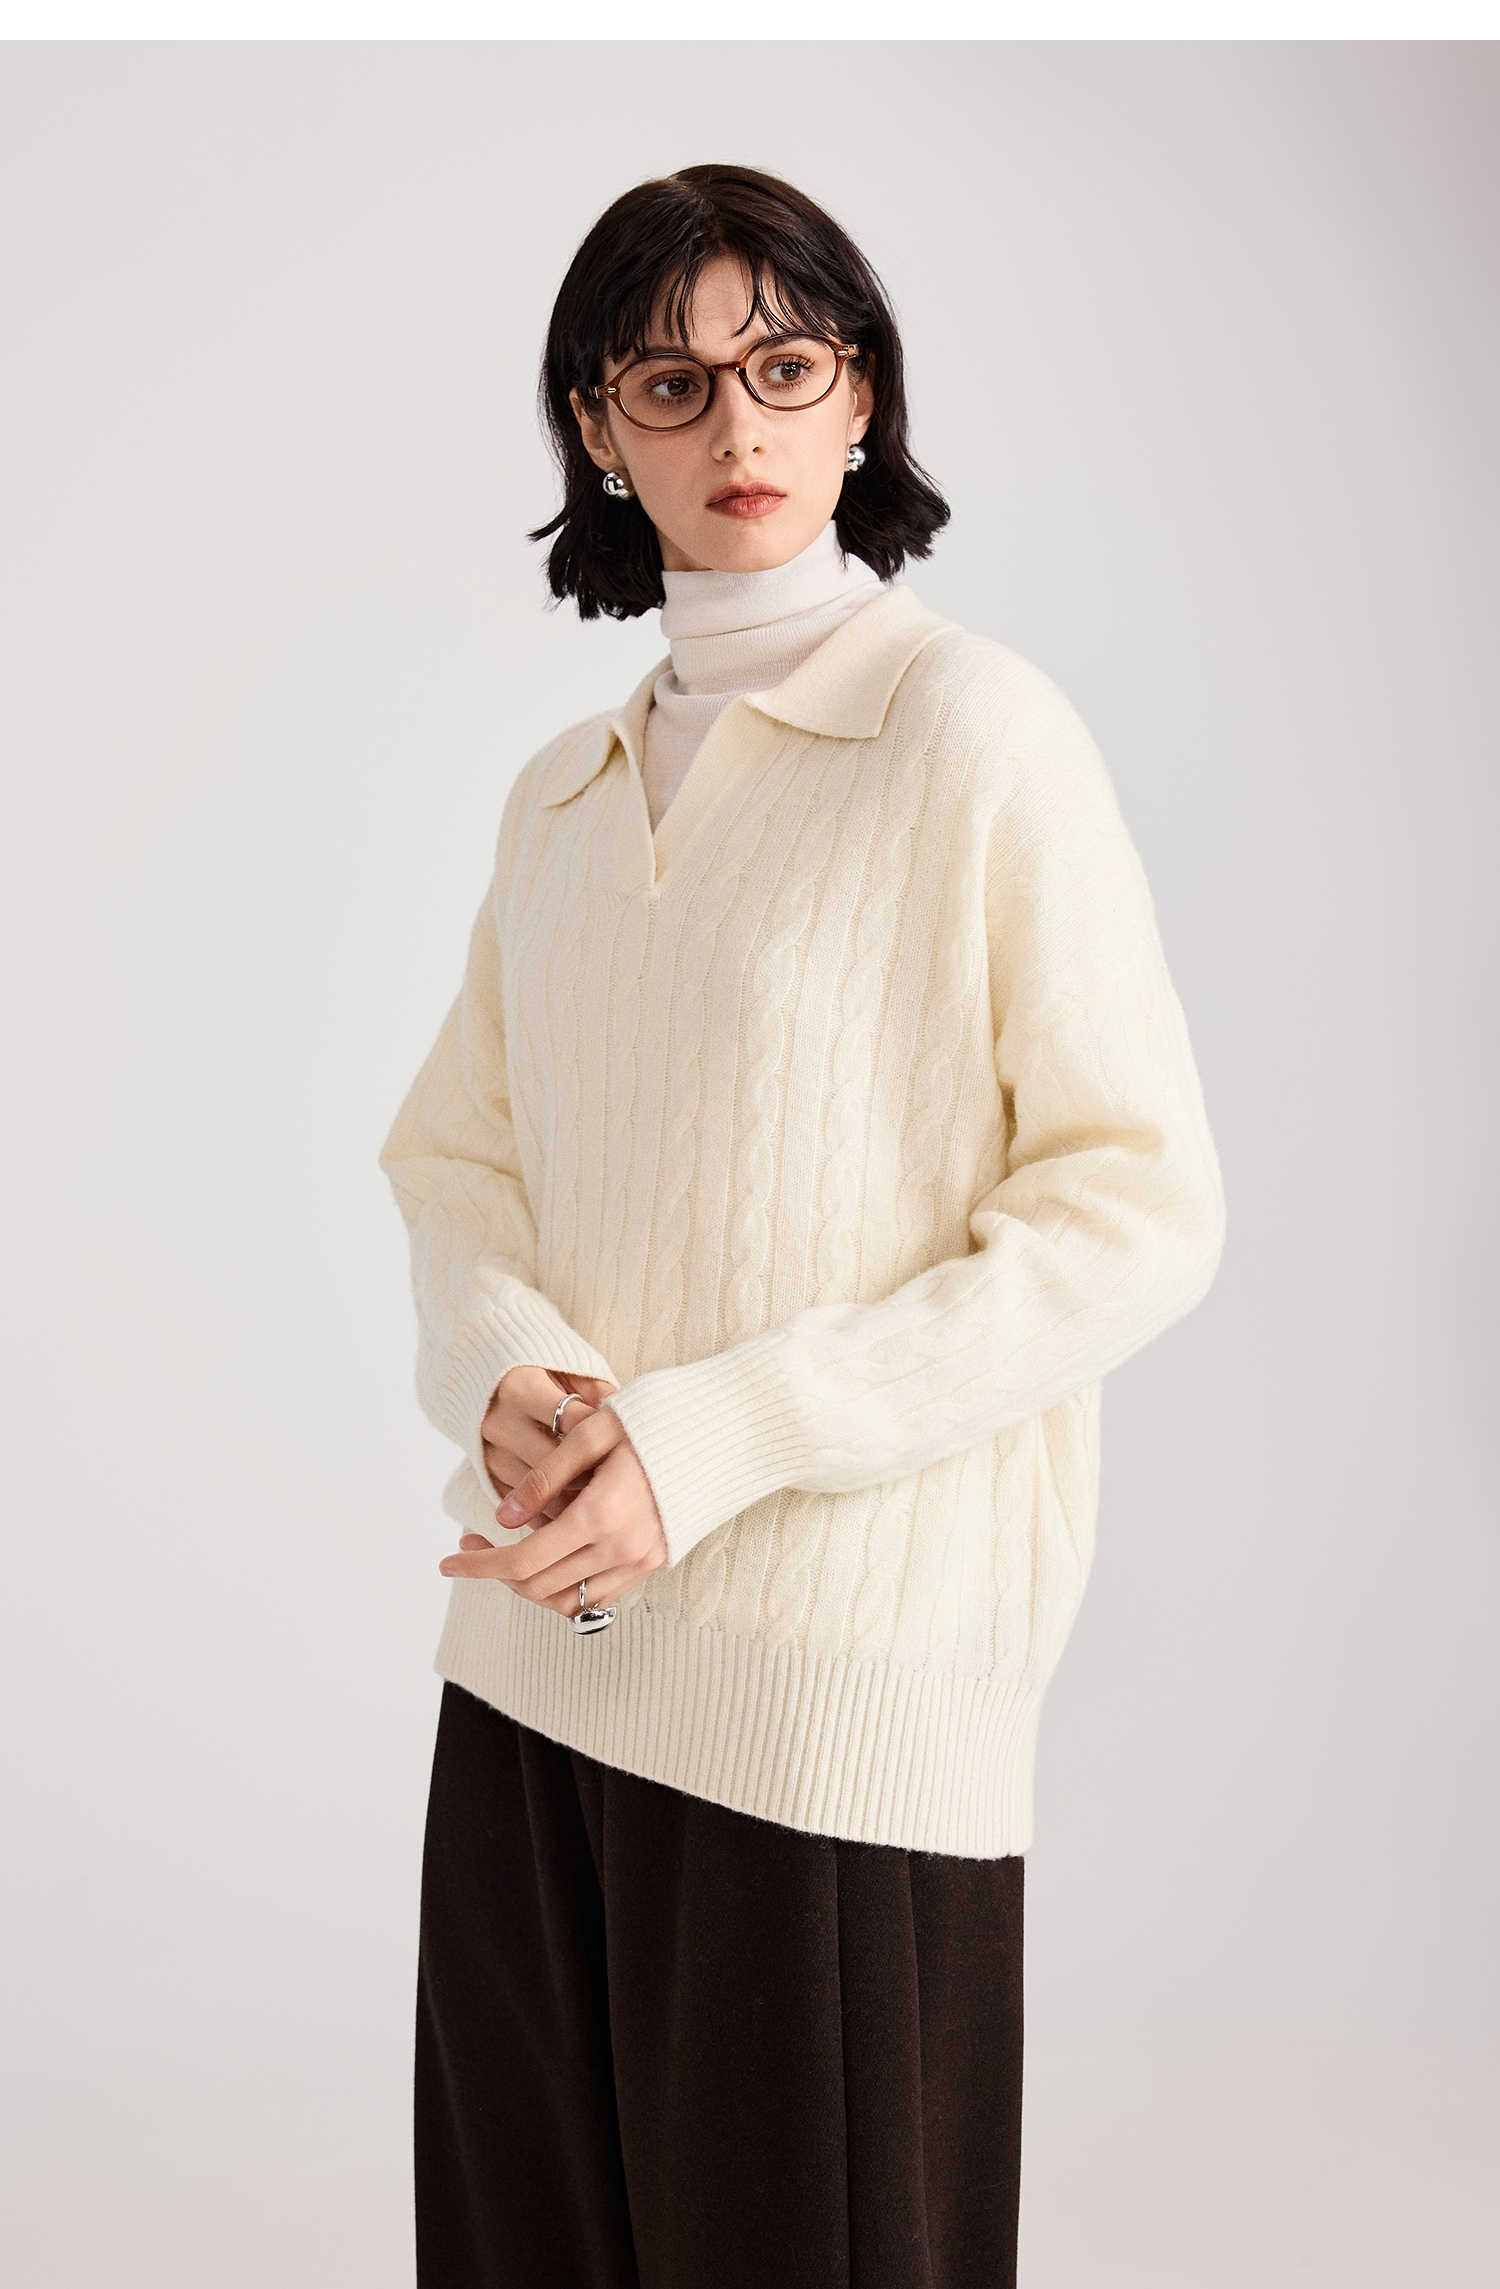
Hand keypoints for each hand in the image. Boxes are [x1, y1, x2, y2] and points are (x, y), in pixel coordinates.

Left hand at [444, 1371, 667, 1616]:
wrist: (729, 1430)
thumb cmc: (658, 1418)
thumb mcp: (594, 1431)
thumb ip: (546, 1476)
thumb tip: (502, 1517)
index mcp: (602, 1515)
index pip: (523, 1561)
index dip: (478, 1567)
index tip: (446, 1563)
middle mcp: (622, 1548)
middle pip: (539, 1587)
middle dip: (495, 1572)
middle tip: (470, 1544)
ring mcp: (642, 1561)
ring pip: (568, 1601)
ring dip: (529, 1584)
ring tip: (507, 1552)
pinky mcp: (655, 1562)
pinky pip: (599, 1594)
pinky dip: (565, 1584)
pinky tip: (551, 1553)